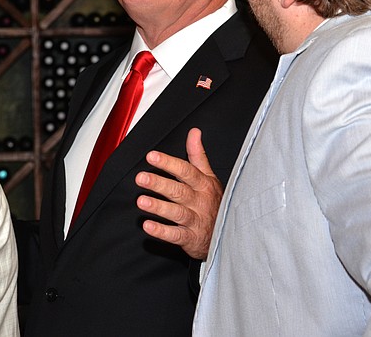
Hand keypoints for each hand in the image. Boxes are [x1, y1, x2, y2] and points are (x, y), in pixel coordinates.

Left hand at [135, 128, 223, 259]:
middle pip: (179, 191)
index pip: (186, 171)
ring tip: (141, 201)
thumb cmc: (215, 202)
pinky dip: (162, 232)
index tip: (151, 156)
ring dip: (159, 207)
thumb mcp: (209, 177)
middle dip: (159, 183)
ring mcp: (196, 220)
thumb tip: (193, 132)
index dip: (168, 163)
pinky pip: (176, 235)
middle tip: (141, 177)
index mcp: (203, 184)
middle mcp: (200, 201)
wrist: (229, 235)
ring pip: (176, 213)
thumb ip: (198, 155)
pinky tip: (148, 226)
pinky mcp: (192, 239)